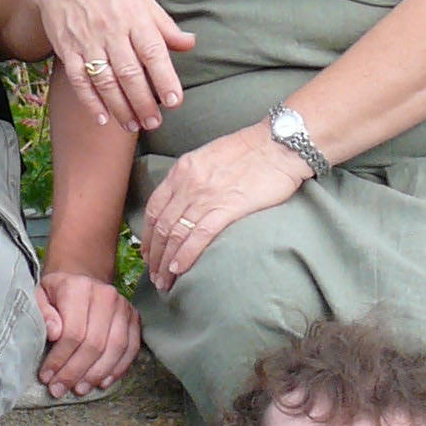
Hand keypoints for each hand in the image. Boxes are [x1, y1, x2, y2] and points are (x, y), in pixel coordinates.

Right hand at [26, 0, 196, 131]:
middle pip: (129, 73)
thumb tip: (189, 43)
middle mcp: (110, 29)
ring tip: (133, 126)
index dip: (164, 78)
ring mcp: (86, 40)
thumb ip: (163, 24)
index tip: (174, 101)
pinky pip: (78, 80)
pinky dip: (90, 101)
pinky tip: (102, 117)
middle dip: (144, 102)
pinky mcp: (66, 48)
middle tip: (155, 123)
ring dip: (120, 107)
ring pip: (105, 81)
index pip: (153, 51)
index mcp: (133, 15)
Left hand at [35, 268, 138, 397]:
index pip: (73, 332)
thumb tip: (54, 334)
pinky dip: (118, 369)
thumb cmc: (56, 292)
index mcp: (79, 288)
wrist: (82, 277)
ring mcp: (124, 307)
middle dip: (75, 372)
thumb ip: (42, 313)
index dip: (60, 359)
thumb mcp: (39, 296)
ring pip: (115, 348)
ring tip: (79, 389)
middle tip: (59, 389)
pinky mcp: (134, 318)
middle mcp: (106, 295)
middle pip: (94, 343)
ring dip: (96, 374)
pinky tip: (102, 382)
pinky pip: (131, 348)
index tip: (46, 376)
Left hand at [137, 124, 308, 293]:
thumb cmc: (250, 149)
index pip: (154, 209)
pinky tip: (179, 270)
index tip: (147, 253)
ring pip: (176, 235)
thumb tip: (184, 202)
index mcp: (182, 170)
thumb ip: (192, 178)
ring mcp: (206, 196)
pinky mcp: (227, 208)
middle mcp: (188, 183)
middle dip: (154, 255)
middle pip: (162, 226)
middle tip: (153, 275)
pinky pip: (199, 237)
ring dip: (166, 262)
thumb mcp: (209, 157)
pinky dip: (186, 256)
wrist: (278, 144)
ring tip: (164, 281)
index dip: (147, 236)